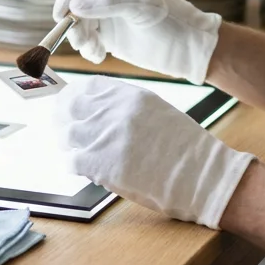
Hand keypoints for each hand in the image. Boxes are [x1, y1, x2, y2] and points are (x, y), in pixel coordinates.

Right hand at [53, 0, 221, 83]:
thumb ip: (106, 2)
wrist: (186, 48)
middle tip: (79, 39)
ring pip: (78, 24)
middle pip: (75, 4)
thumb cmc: (168, 18)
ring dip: (80, 38)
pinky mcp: (108, 35)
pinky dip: (88, 49)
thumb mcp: (139, 5)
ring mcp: (106, 15)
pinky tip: (99, 56)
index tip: (60, 14)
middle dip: (73, 23)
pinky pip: (87, 41)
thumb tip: (74, 6)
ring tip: (94, 50)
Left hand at [54, 76, 254, 228]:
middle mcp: (114, 111)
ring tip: (75, 151)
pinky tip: (84, 169)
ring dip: (68, 144)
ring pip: (67, 134)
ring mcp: (105, 136)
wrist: (202, 177)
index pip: (88, 87)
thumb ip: (127, 109)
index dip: (74, 97)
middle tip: (62, 128)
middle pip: (70, 107)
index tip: (69, 105)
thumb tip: (98, 113)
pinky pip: (71, 161)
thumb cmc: (186, 150)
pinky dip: (74, 165)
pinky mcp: (100, 163)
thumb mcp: (158, 112)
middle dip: (63, 118)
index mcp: (130, 95)